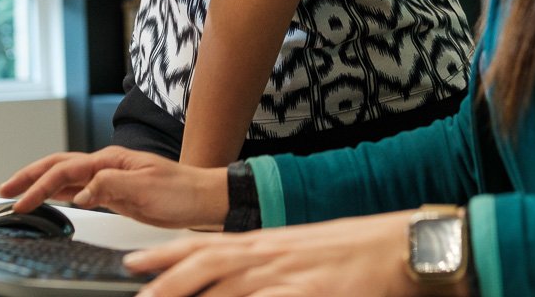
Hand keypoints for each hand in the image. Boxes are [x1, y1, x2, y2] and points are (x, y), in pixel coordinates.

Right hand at [0, 147, 228, 228]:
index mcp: (110, 159)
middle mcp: (106, 165)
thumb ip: (111, 186)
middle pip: (58, 167)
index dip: (40, 186)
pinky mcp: (113, 193)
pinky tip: (48, 200)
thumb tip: (80, 192)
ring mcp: (108, 178)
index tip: (22, 203)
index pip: (65, 170)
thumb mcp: (146, 187)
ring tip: (17, 194)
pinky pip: (78, 191)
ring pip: (65, 178)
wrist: (203, 200)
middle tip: (5, 190)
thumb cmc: (182, 190)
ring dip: (40, 184)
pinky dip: (58, 194)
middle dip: (30, 176)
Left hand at [125, 212, 428, 296]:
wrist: (400, 248)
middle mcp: (270, 257)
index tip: (134, 262)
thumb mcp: (301, 255)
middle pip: (205, 266)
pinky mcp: (308, 295)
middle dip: (165, 282)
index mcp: (266, 244)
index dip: (166, 254)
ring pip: (228, 289)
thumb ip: (268, 266)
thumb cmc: (354, 253)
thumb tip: (240, 278)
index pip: (205, 246)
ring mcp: (287, 278)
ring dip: (192, 296)